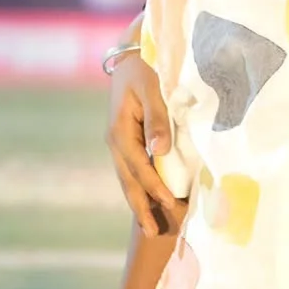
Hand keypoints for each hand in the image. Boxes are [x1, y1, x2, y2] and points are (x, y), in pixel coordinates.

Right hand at [107, 53, 174, 236]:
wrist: (131, 55)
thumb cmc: (146, 69)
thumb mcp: (153, 89)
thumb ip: (157, 119)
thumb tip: (160, 151)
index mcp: (120, 132)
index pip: (141, 167)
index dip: (156, 187)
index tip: (172, 204)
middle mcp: (115, 142)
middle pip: (129, 181)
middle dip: (142, 207)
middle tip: (153, 234)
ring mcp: (118, 143)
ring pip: (128, 179)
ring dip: (140, 202)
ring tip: (151, 227)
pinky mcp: (126, 141)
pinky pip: (132, 170)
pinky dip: (140, 187)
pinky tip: (149, 200)